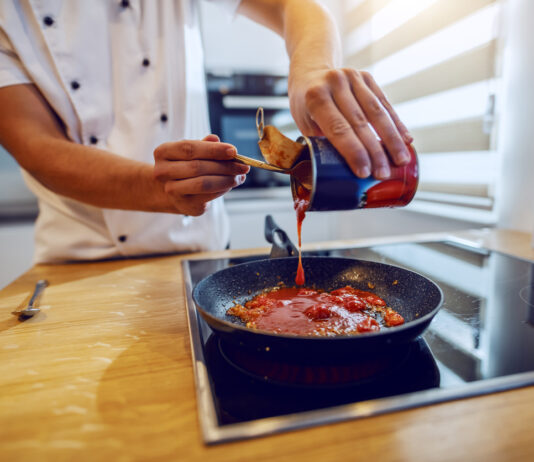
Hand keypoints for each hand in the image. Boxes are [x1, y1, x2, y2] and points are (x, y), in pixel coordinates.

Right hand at [153, 135, 248, 215]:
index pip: (190, 148)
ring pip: (203, 183)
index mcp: (163, 152)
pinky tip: (230, 184)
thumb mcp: (191, 152)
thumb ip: (205, 146)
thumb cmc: (184, 166)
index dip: (213, 150)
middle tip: (243, 166)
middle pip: (198, 167)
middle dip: (225, 166)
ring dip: (227, 179)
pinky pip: (208, 196)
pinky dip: (223, 189)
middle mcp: (162, 172)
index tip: (233, 151)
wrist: (170, 191)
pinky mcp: (185, 205)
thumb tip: (221, 143)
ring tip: (240, 176)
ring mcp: (172, 190)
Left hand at [288, 67, 412, 178]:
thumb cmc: (306, 107)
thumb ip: (321, 144)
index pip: (338, 128)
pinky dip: (396, 123)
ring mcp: (352, 77)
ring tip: (401, 160)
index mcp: (316, 97)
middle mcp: (335, 83)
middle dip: (374, 151)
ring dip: (391, 139)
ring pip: (377, 112)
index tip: (364, 172)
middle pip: (360, 122)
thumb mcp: (305, 125)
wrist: (309, 72)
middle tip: (384, 174)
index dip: (353, 151)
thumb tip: (342, 173)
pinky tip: (405, 140)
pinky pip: (384, 103)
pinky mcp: (366, 77)